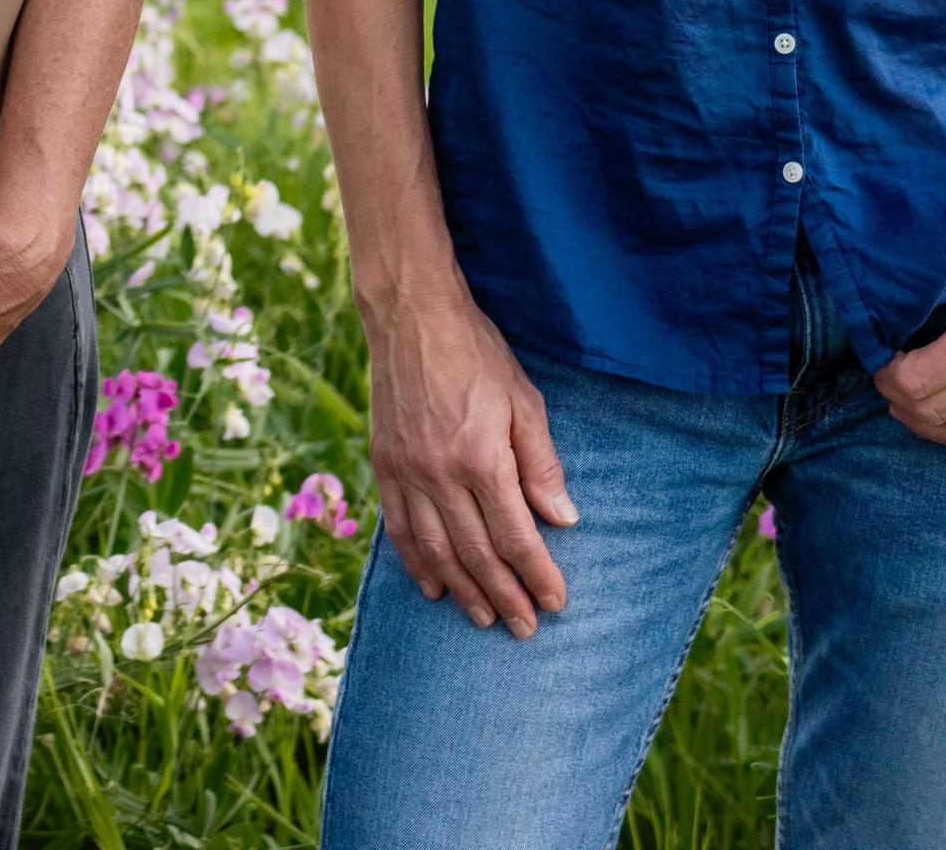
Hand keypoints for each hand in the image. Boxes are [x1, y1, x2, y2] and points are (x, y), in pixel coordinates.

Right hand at [359, 284, 573, 636]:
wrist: (411, 316)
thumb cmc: (477, 354)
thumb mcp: (524, 400)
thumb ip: (541, 463)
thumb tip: (562, 518)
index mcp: (482, 458)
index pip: (516, 536)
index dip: (538, 575)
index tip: (555, 603)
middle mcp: (439, 473)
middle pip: (475, 553)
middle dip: (504, 595)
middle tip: (524, 628)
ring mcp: (406, 471)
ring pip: (435, 549)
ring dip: (461, 589)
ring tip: (483, 617)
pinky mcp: (384, 463)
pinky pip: (400, 526)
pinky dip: (416, 561)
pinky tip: (431, 586)